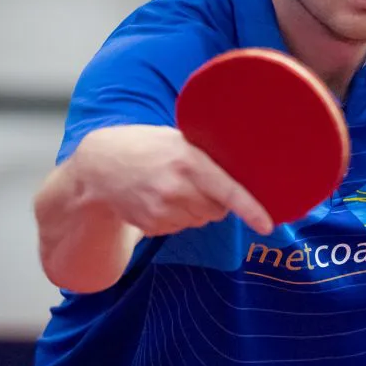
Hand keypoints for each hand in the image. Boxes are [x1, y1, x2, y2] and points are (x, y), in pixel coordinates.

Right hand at [73, 125, 272, 236]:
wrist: (98, 168)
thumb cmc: (144, 146)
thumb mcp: (176, 139)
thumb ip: (206, 153)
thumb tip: (245, 164)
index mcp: (188, 161)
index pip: (228, 190)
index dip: (251, 209)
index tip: (267, 225)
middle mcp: (176, 188)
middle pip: (218, 209)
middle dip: (216, 200)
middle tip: (196, 181)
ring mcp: (162, 210)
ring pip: (201, 219)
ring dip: (197, 208)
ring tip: (173, 187)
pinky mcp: (152, 226)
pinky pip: (182, 227)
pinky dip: (178, 216)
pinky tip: (160, 199)